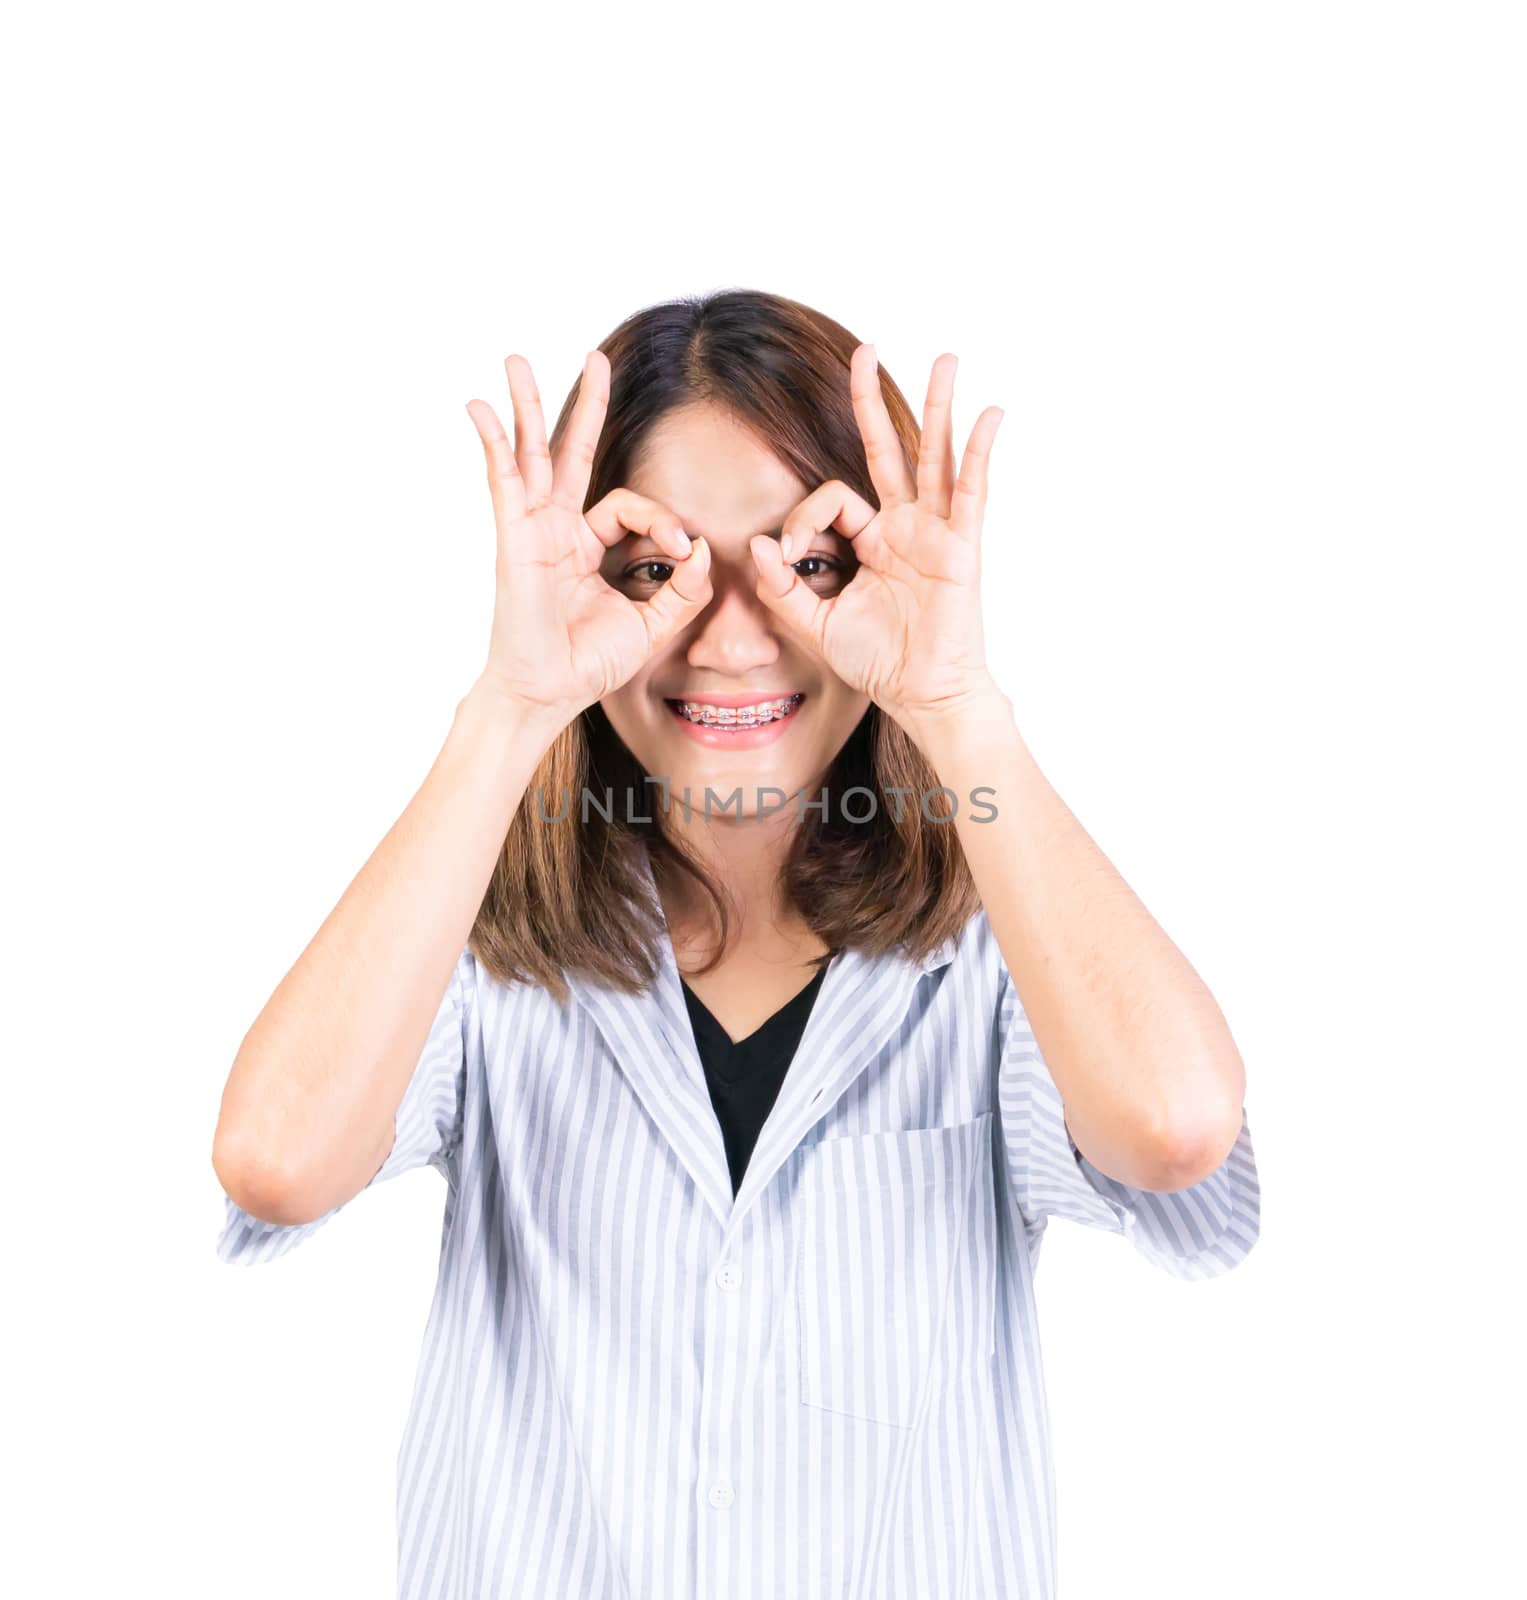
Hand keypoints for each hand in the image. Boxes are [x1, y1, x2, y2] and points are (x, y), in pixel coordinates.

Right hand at [465, 350, 712, 726]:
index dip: (663, 521)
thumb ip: (683, 590)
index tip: (683, 552)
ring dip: (527, 405)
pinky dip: (492, 444)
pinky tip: (479, 409)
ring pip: (532, 454)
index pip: (629, 507)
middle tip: (595, 358)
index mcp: (585, 547)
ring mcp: (532, 530)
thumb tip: (704, 548)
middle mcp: (556, 530)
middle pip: (570, 453)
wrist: (548, 693)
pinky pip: (503, 481)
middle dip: (584, 405)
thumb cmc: (587, 664)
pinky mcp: (514, 538)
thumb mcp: (651, 626)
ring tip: (515, 359)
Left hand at [748, 344, 1006, 733]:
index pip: (833, 500)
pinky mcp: (961, 547)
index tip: (787, 553)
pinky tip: (990, 415)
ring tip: (946, 358)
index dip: (802, 518)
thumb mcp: (817, 624)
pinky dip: (979, 453)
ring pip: (934, 457)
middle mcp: (905, 527)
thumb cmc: (879, 661)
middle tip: (864, 350)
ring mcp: (936, 532)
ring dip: (939, 406)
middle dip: (872, 401)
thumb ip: (783, 588)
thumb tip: (757, 543)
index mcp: (872, 541)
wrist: (921, 694)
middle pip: (887, 449)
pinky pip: (972, 492)